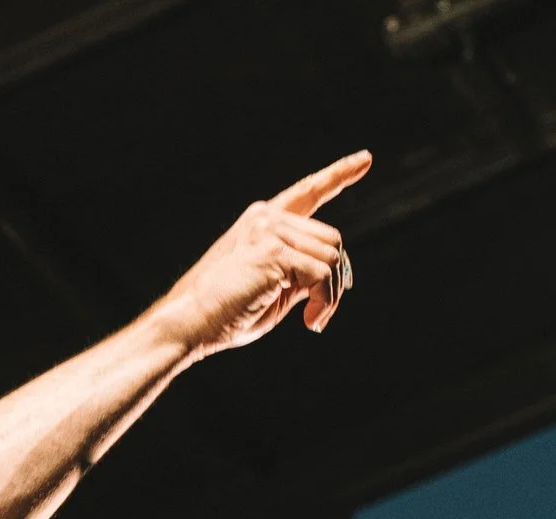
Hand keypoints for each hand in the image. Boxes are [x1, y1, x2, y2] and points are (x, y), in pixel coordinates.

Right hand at [148, 152, 371, 359]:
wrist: (190, 321)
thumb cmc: (227, 313)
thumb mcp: (275, 289)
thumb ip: (302, 272)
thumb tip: (336, 274)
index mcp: (262, 221)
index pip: (307, 192)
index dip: (339, 175)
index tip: (365, 159)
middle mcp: (266, 216)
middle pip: (332, 239)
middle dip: (334, 281)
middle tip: (317, 315)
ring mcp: (269, 229)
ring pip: (333, 257)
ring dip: (330, 296)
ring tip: (311, 321)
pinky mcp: (274, 249)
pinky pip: (323, 274)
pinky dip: (324, 301)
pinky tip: (309, 322)